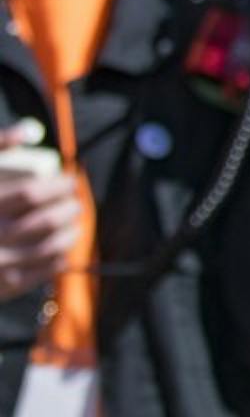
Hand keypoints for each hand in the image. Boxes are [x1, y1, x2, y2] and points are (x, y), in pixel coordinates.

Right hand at [0, 121, 75, 300]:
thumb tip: (28, 129)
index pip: (34, 194)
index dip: (58, 186)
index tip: (68, 180)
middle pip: (47, 220)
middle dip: (68, 208)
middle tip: (75, 201)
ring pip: (49, 247)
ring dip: (69, 233)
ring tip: (73, 224)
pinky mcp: (1, 286)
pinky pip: (40, 272)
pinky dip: (57, 259)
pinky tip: (61, 250)